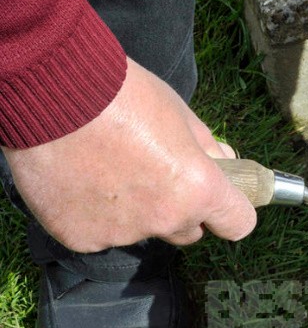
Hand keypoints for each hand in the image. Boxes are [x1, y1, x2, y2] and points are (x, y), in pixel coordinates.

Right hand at [2, 58, 256, 252]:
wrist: (50, 89)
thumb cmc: (122, 94)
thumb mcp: (181, 114)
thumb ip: (208, 148)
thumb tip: (226, 163)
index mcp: (198, 191)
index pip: (237, 225)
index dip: (230, 212)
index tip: (220, 202)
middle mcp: (165, 219)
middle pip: (187, 231)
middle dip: (178, 210)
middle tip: (151, 174)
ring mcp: (122, 233)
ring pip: (140, 231)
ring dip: (132, 211)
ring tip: (104, 168)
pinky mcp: (81, 237)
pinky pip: (97, 233)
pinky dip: (91, 214)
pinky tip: (77, 180)